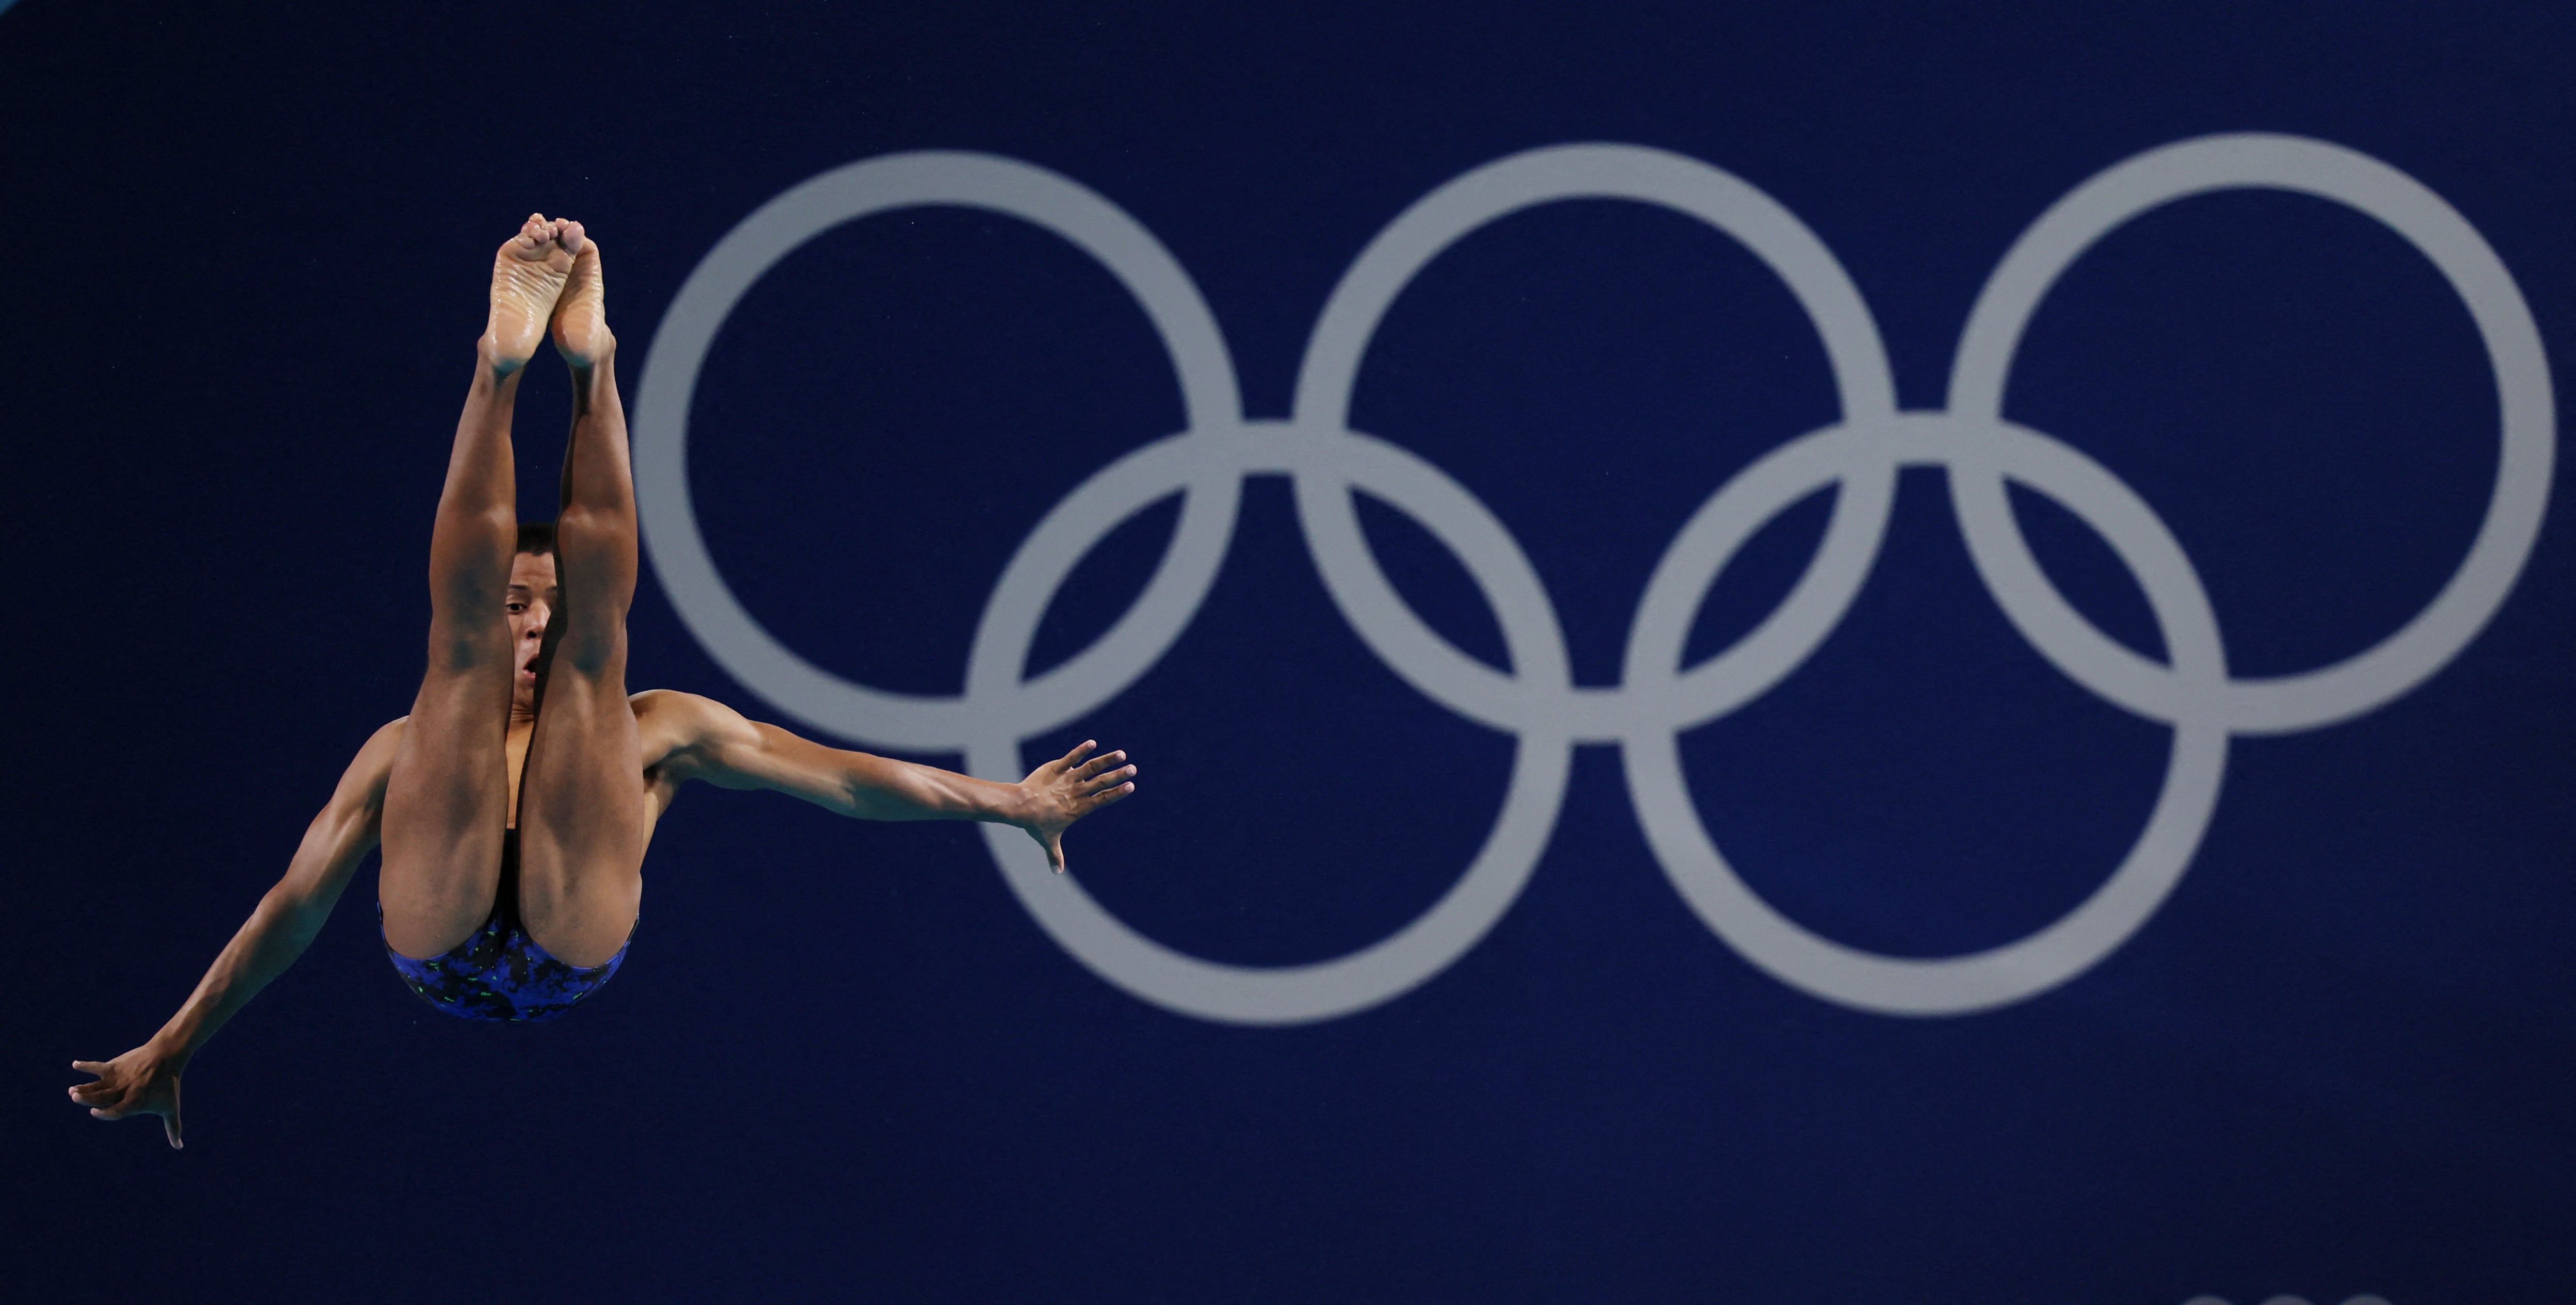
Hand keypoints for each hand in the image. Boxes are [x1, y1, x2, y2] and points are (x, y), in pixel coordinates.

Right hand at [69, 1045, 185, 1148]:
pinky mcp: (115, 1066)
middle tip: (74, 1096)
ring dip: (83, 1087)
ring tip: (72, 1091)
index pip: (118, 1110)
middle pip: (103, 1096)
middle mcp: (125, 1090)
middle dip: (88, 1098)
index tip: (94, 1112)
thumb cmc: (169, 1085)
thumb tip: (179, 1147)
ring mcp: (119, 1078)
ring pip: (97, 1084)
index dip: (106, 1113)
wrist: (167, 1057)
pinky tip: (75, 1064)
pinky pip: (98, 1066)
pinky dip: (86, 1066)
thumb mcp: (171, 1107)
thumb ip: (172, 1128)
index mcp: (135, 1102)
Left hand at [1017, 739, 1136, 873]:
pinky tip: (1092, 743)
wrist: (1020, 806)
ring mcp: (1067, 779)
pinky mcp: (1056, 768)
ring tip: (1120, 754)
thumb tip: (1056, 873)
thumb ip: (1055, 855)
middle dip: (1118, 775)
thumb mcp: (1048, 841)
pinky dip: (1081, 750)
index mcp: (1079, 808)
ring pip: (1090, 767)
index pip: (1103, 799)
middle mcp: (1076, 792)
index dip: (1117, 793)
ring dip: (1106, 760)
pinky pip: (1071, 757)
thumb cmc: (1035, 824)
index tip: (1131, 786)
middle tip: (1133, 769)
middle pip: (1101, 782)